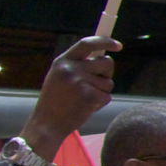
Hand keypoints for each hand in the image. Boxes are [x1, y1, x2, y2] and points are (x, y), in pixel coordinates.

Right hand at [19, 36, 121, 160]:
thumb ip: (78, 65)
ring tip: (83, 99)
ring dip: (102, 91)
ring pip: (109, 82)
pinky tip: (85, 107)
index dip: (105, 41)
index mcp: (62, 61)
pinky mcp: (89, 96)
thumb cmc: (57, 100)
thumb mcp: (60, 76)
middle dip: (107, 73)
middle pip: (107, 62)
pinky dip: (100, 103)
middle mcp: (70, 68)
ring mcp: (79, 82)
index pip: (87, 43)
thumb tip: (105, 57)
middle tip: (94, 85)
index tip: (118, 45)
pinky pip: (107, 96)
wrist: (47, 124)